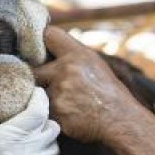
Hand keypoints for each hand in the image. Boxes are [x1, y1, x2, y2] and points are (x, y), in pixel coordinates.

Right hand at [0, 88, 60, 154]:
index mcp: (2, 140)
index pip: (37, 114)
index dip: (40, 98)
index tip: (34, 90)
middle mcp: (18, 154)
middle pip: (51, 129)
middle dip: (45, 114)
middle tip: (31, 106)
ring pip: (52, 146)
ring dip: (46, 133)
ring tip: (32, 124)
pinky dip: (41, 147)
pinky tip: (26, 141)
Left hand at [31, 26, 145, 143]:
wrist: (119, 119)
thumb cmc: (108, 92)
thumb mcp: (94, 63)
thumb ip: (72, 55)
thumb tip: (48, 50)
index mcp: (78, 54)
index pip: (49, 35)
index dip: (41, 44)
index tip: (40, 53)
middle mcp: (66, 69)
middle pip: (35, 69)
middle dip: (41, 78)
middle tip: (57, 87)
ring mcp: (59, 91)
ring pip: (39, 92)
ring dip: (48, 98)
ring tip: (69, 103)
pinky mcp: (56, 111)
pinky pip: (44, 110)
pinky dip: (53, 113)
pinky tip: (70, 114)